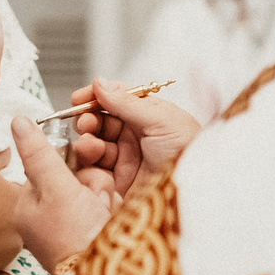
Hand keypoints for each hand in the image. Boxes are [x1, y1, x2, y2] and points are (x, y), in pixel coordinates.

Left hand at [8, 118, 116, 272]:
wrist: (111, 274)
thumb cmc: (75, 236)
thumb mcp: (55, 186)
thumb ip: (39, 153)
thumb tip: (18, 121)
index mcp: (27, 208)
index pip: (46, 167)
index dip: (67, 166)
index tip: (75, 176)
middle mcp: (47, 218)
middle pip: (73, 176)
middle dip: (90, 183)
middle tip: (90, 201)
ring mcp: (71, 226)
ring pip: (93, 187)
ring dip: (103, 194)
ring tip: (102, 213)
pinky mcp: (94, 231)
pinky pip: (106, 204)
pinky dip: (111, 207)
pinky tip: (110, 219)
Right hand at [66, 79, 199, 200]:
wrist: (194, 191)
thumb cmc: (189, 153)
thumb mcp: (160, 120)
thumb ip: (127, 102)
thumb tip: (100, 83)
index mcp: (150, 116)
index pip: (117, 99)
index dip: (97, 97)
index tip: (80, 98)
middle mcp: (137, 136)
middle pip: (102, 121)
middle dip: (89, 119)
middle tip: (85, 122)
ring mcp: (127, 159)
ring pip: (96, 143)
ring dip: (88, 140)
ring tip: (89, 144)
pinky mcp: (118, 182)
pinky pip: (95, 168)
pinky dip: (87, 162)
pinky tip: (89, 158)